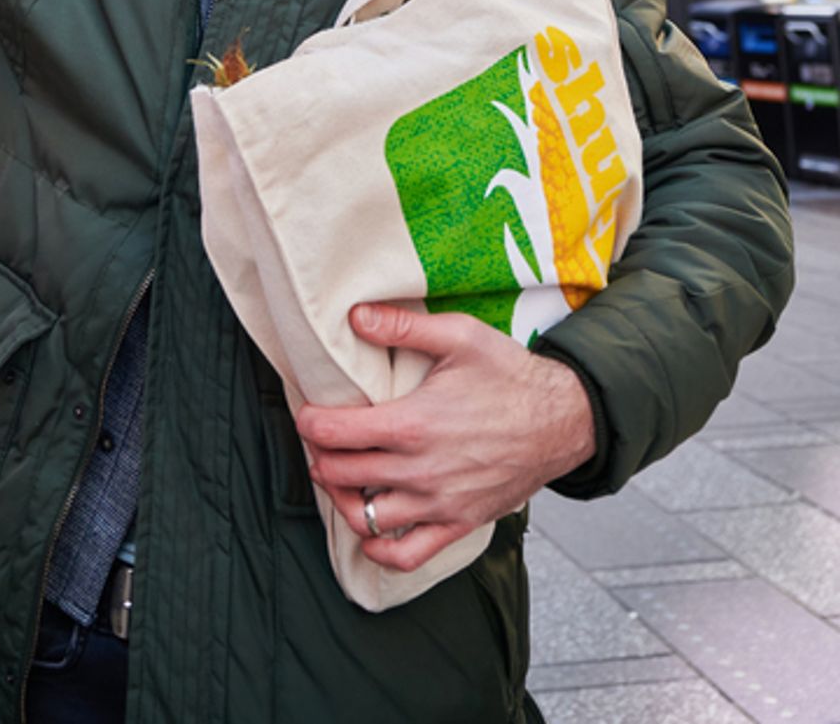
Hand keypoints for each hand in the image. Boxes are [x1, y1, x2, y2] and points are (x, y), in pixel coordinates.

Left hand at [295, 302, 595, 572]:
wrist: (563, 420)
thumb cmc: (510, 375)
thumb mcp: (459, 336)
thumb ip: (403, 326)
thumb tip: (355, 316)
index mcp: (413, 423)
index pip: (335, 433)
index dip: (310, 423)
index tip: (307, 413)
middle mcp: (421, 470)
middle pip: (341, 475)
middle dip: (319, 457)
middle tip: (319, 441)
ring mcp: (439, 503)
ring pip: (365, 518)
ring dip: (342, 499)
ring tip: (339, 477)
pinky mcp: (459, 523)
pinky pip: (407, 554)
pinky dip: (379, 548)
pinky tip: (369, 529)